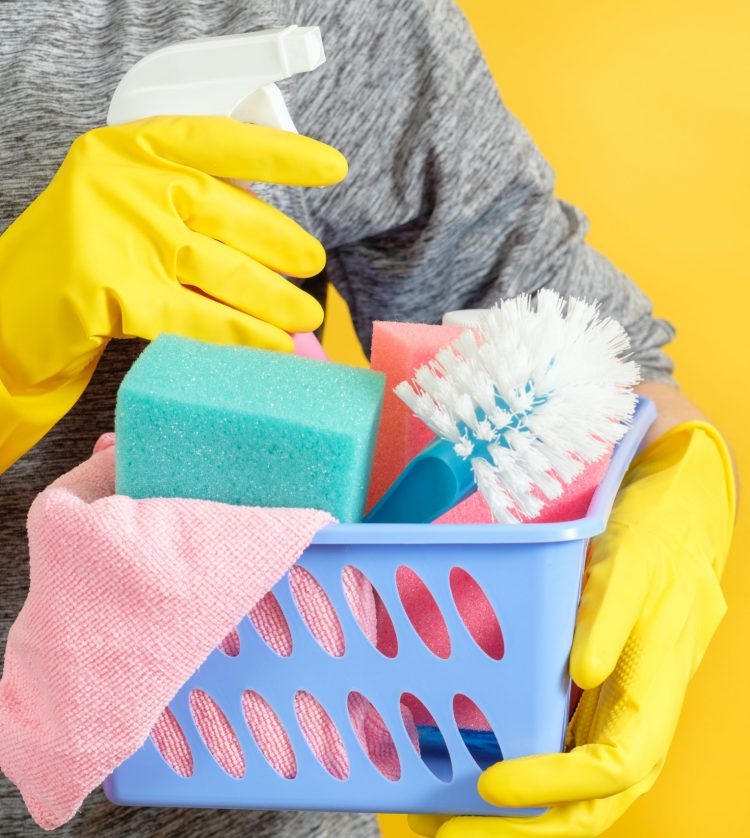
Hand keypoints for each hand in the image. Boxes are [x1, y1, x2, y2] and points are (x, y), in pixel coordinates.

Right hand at [0, 116, 346, 471]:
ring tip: (306, 317)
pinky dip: (241, 334)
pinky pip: (197, 316)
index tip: (332, 168)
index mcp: (130, 150)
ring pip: (220, 268)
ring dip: (273, 297)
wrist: (6, 316)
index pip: (219, 140)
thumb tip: (271, 236)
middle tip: (316, 267)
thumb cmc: (80, 264)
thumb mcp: (128, 212)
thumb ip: (184, 208)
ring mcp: (116, 233)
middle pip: (228, 213)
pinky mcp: (111, 290)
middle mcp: (125, 182)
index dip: (280, 155)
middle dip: (280, 244)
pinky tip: (274, 347)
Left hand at [410, 421, 734, 836]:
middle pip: (589, 803)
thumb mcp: (631, 567)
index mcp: (654, 692)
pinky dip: (519, 780)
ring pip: (574, 793)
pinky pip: (560, 756)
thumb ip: (610, 617)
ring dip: (517, 820)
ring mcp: (614, 717)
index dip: (553, 785)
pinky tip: (469, 776)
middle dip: (524, 832)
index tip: (491, 784)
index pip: (612, 766)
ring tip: (446, 823)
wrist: (675, 532)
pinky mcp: (594, 705)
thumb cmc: (653, 548)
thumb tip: (586, 670)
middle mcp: (636, 719)